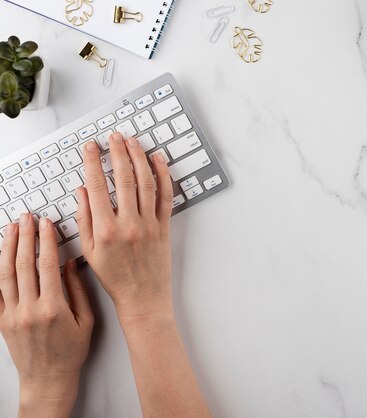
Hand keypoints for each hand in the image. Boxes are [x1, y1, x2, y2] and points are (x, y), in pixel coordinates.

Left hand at [0, 214, 93, 416]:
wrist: (48, 379)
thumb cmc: (71, 353)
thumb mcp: (86, 321)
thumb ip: (78, 290)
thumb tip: (70, 264)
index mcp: (53, 309)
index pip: (47, 265)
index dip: (46, 241)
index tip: (47, 224)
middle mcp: (29, 310)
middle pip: (23, 265)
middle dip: (25, 237)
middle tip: (27, 219)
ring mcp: (12, 316)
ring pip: (5, 274)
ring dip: (7, 248)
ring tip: (11, 230)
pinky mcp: (2, 321)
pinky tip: (0, 256)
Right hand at [76, 133, 173, 317]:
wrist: (143, 297)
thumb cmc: (115, 278)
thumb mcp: (90, 252)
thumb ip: (84, 219)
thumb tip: (82, 191)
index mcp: (106, 230)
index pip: (98, 186)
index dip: (93, 162)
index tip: (91, 147)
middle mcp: (129, 224)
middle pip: (124, 178)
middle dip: (118, 152)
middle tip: (114, 137)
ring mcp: (149, 224)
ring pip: (146, 183)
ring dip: (140, 158)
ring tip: (133, 142)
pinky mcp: (165, 227)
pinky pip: (166, 196)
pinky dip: (163, 175)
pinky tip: (158, 160)